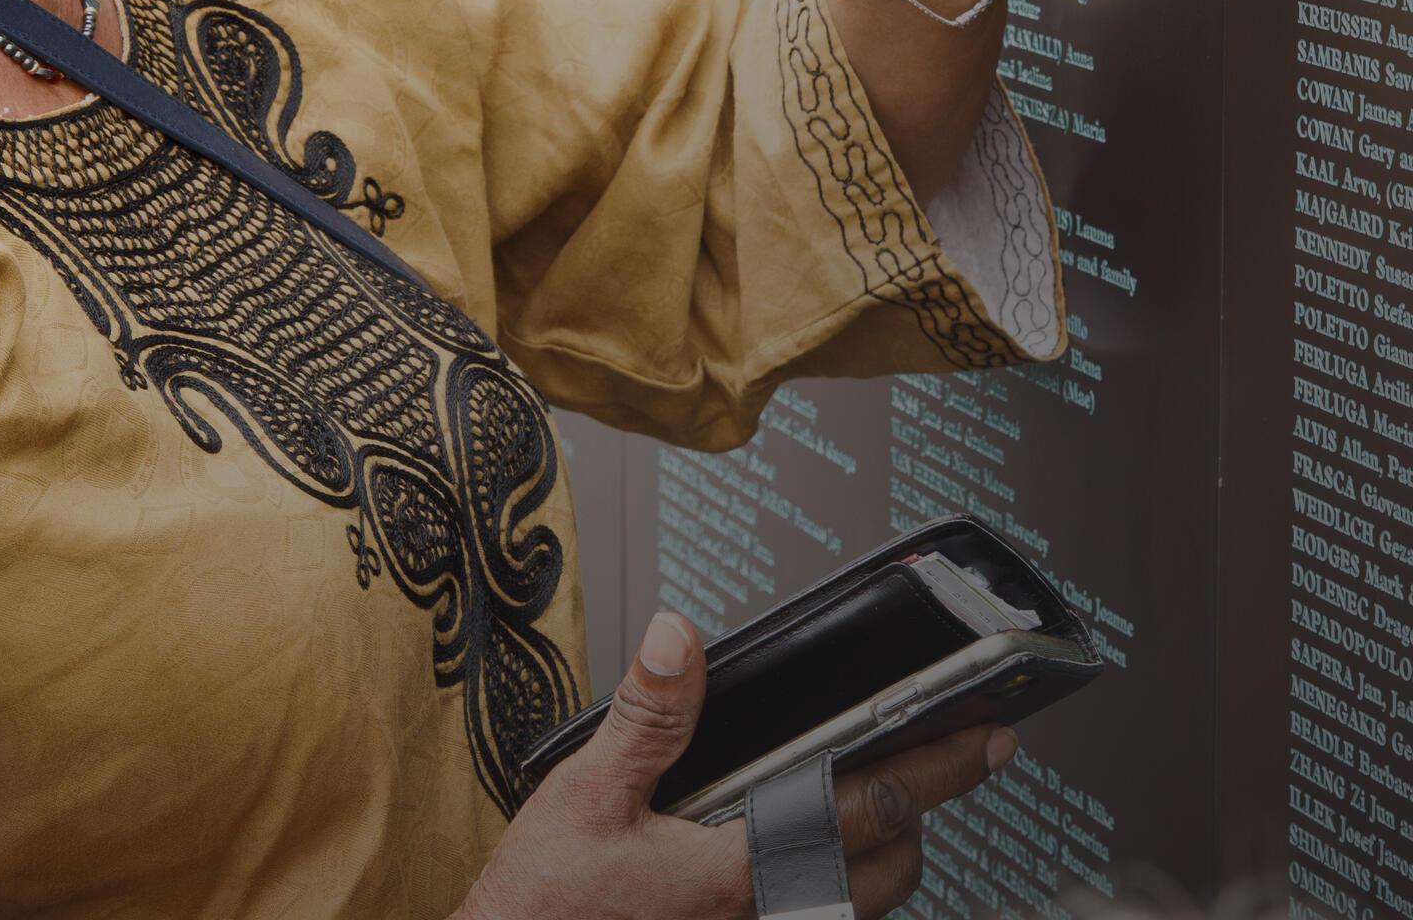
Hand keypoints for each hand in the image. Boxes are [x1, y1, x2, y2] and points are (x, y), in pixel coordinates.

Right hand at [456, 611, 1015, 919]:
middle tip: (947, 759)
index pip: (866, 809)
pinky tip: (807, 855)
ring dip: (884, 855)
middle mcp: (761, 917)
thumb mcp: (586, 792)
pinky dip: (835, 888)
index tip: (984, 737)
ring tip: (884, 801)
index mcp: (739, 870)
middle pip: (889, 872)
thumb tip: (680, 639)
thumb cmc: (545, 905)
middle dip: (924, 815)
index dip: (934, 767)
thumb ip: (646, 716)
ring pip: (859, 907)